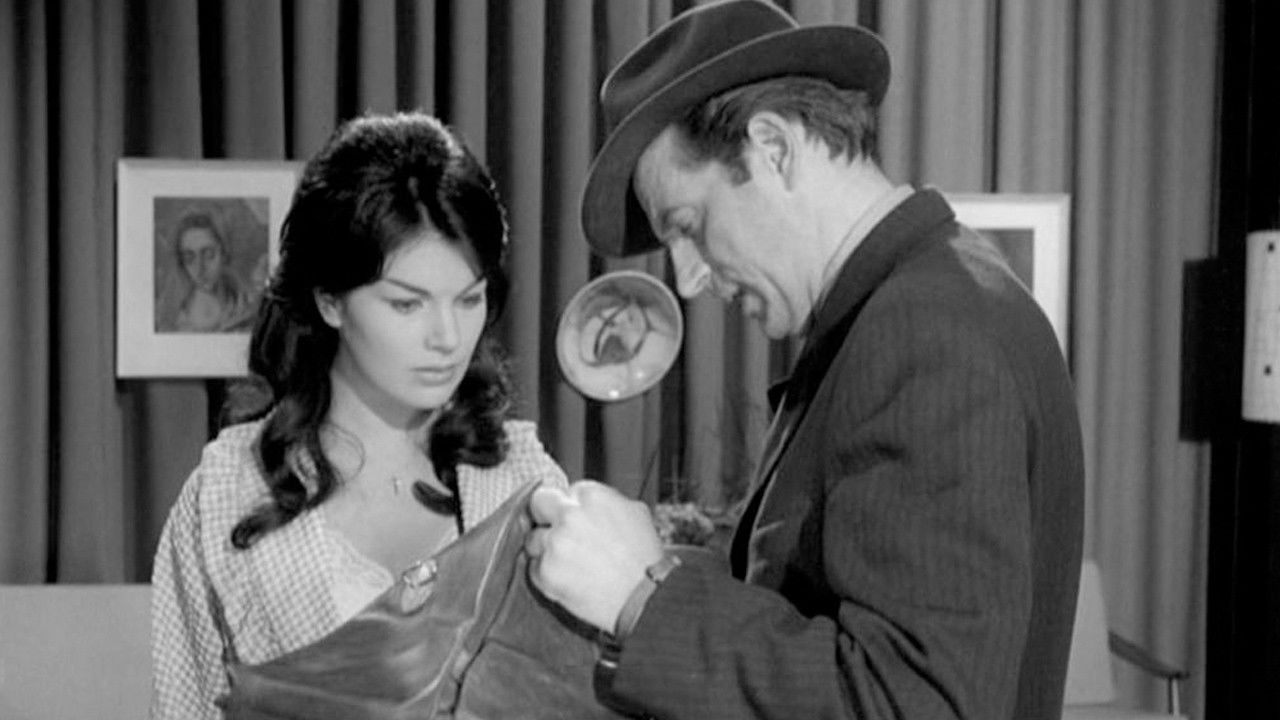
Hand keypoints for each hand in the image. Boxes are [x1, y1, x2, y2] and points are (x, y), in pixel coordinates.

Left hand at [525, 480, 664, 631]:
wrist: (644, 598)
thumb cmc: (645, 560)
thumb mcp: (636, 513)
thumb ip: (607, 501)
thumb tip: (588, 504)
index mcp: (591, 495)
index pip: (564, 492)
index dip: (570, 509)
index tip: (575, 522)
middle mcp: (569, 515)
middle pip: (537, 503)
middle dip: (544, 517)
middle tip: (557, 534)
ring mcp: (555, 543)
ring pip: (532, 539)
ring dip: (545, 550)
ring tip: (571, 565)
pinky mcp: (546, 571)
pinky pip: (534, 569)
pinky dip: (547, 576)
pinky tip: (570, 580)